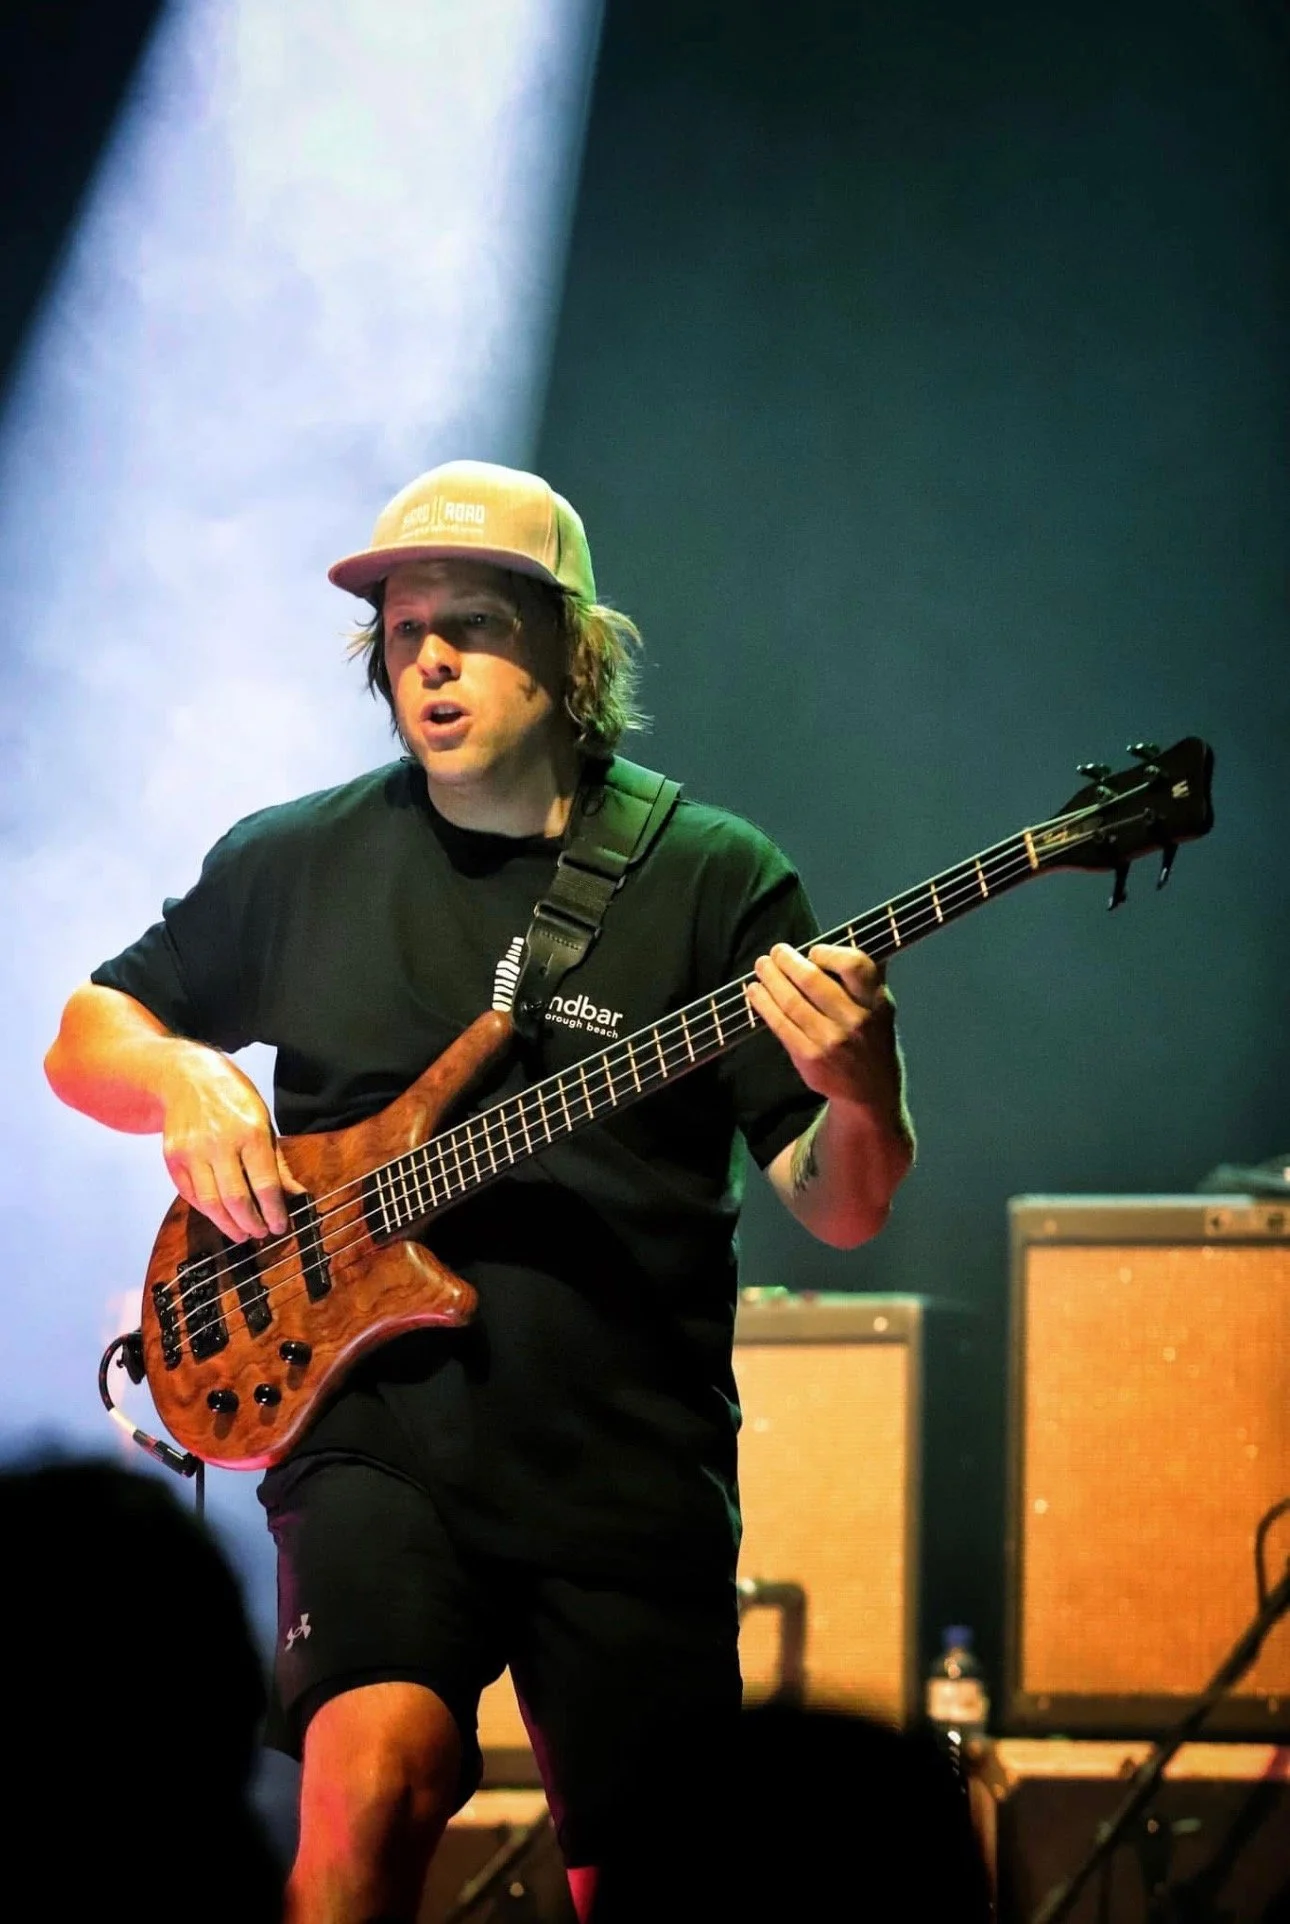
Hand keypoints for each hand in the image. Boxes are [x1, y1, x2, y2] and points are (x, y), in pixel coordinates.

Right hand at [159, 1044, 303, 1241]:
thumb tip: (296, 1193)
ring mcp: (192, 1151)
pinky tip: (219, 1216)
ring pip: (211, 1203)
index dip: (274, 1212)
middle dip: (251, 1223)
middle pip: (236, 1199)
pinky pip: (190, 1195)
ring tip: (242, 1233)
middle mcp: (219, 1143)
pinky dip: (206, 1211)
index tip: (279, 1226)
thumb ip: (278, 1162)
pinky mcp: (173, 1159)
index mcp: (251, 1132)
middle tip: (260, 1233)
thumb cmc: (232, 1099)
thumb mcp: (264, 1122)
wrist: (186, 1078)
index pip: (265, 1184)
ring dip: (228, 1225)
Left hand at [747, 941, 902, 1117]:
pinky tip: (755, 992)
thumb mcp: (880, 1008)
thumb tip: (832, 945)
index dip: (828, 953)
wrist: (870, 1091)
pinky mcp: (810, 1058)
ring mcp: (831, 1041)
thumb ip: (863, 979)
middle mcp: (856, 1020)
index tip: (813, 951)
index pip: (855, 965)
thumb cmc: (871, 1039)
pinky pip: (780, 1024)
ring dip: (771, 979)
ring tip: (761, 966)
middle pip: (813, 980)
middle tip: (776, 952)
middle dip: (788, 961)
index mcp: (876, 1002)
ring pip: (791, 1001)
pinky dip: (764, 1004)